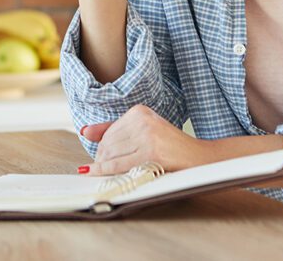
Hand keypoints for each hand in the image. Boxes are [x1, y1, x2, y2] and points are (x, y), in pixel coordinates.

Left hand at [77, 105, 204, 174]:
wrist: (198, 159)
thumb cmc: (169, 147)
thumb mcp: (143, 131)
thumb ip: (113, 129)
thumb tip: (84, 132)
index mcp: (140, 111)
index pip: (109, 131)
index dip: (103, 148)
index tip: (101, 157)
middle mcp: (142, 120)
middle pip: (108, 143)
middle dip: (102, 158)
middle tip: (102, 168)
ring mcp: (146, 136)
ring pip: (111, 154)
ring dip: (104, 166)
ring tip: (106, 172)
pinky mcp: (150, 153)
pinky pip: (117, 164)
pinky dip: (103, 170)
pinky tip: (93, 172)